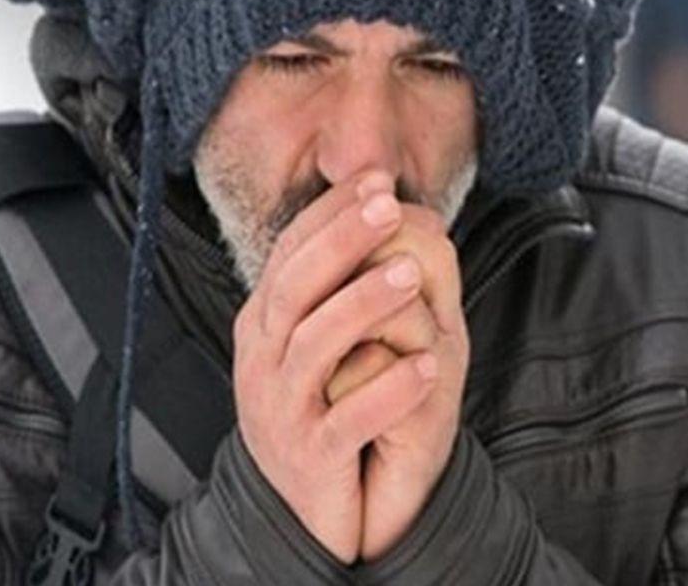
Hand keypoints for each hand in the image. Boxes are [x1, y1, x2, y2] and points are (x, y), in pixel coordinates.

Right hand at [230, 170, 440, 563]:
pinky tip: (423, 369)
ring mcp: (280, 410)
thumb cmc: (332, 409)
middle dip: (341, 241)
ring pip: (313, 347)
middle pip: (294, 287)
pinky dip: (384, 393)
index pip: (291, 252)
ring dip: (362, 305)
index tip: (378, 178)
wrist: (313, 508)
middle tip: (389, 205)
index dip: (332, 213)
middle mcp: (264, 361)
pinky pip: (344, 421)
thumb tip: (396, 206)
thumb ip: (345, 281)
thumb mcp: (332, 341)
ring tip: (410, 277)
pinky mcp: (309, 457)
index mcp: (267, 323)